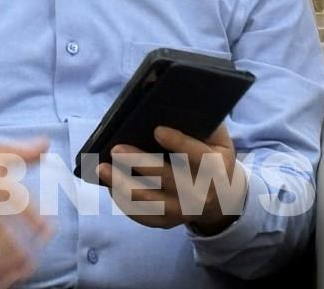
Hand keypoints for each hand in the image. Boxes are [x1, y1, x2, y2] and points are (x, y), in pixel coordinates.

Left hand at [96, 122, 246, 234]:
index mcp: (215, 168)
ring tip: (102, 168)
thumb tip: (173, 100)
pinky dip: (122, 201)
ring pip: (148, 201)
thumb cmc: (213, 156)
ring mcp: (181, 212)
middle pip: (166, 179)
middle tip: (116, 149)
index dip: (179, 142)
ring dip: (122, 184)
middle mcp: (199, 194)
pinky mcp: (166, 222)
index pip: (197, 156)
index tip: (157, 130)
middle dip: (139, 162)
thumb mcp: (218, 138)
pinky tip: (109, 185)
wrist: (221, 198)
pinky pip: (140, 214)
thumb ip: (203, 122)